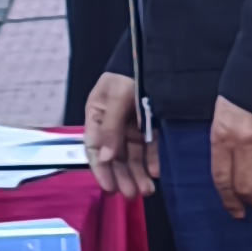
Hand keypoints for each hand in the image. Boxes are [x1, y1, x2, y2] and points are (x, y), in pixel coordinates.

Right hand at [83, 70, 158, 199]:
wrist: (155, 55)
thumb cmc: (129, 72)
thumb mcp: (116, 96)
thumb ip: (110, 128)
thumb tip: (105, 158)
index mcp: (97, 117)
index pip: (95, 150)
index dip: (101, 170)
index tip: (109, 188)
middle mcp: (112, 125)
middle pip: (115, 158)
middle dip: (122, 177)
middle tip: (131, 194)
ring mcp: (132, 127)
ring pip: (132, 156)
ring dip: (138, 174)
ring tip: (146, 190)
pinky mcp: (151, 126)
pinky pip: (150, 148)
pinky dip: (152, 161)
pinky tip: (156, 172)